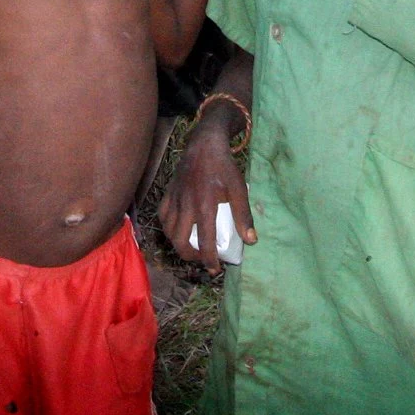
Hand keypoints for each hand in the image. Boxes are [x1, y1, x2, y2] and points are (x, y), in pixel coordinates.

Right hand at [159, 108, 255, 274]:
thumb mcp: (239, 189)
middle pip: (180, 241)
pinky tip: (176, 229)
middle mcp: (186, 205)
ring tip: (191, 247)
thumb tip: (251, 241)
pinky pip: (162, 215)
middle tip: (203, 260)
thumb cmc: (224, 167)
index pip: (204, 241)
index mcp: (204, 205)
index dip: (209, 259)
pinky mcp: (169, 192)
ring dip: (178, 244)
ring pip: (169, 230)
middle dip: (191, 256)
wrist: (204, 144)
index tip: (215, 269)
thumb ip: (243, 216)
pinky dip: (167, 227)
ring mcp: (175, 199)